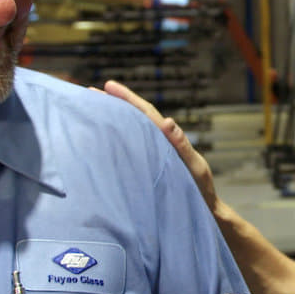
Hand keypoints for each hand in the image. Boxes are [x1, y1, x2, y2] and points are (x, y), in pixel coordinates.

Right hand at [102, 80, 217, 210]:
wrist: (203, 208)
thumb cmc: (200, 188)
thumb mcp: (193, 165)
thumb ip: (181, 145)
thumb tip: (167, 120)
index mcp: (167, 138)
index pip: (145, 112)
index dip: (127, 98)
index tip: (109, 86)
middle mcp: (157, 142)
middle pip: (133, 116)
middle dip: (114, 103)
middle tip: (90, 91)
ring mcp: (152, 154)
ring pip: (130, 130)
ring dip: (114, 119)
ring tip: (92, 110)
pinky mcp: (147, 167)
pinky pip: (130, 148)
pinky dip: (117, 139)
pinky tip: (103, 140)